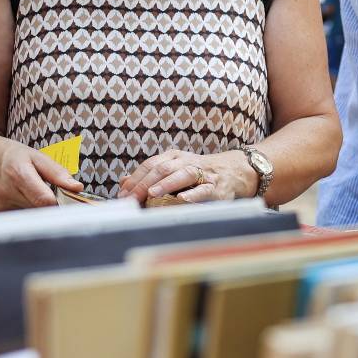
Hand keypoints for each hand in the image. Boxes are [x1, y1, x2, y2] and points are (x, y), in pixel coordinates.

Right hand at [0, 131, 82, 211]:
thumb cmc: (11, 155)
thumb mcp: (37, 156)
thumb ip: (58, 173)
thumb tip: (76, 188)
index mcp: (19, 175)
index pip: (45, 201)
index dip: (58, 204)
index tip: (65, 201)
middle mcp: (6, 192)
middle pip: (39, 211)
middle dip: (49, 207)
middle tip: (51, 197)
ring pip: (29, 217)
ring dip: (37, 210)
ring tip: (32, 196)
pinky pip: (18, 219)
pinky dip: (25, 213)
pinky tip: (22, 202)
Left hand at [116, 149, 256, 204]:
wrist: (234, 171)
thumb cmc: (199, 173)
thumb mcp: (173, 170)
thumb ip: (149, 176)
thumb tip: (123, 182)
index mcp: (174, 157)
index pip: (150, 165)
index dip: (135, 179)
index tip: (122, 194)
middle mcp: (186, 162)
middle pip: (162, 169)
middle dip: (144, 184)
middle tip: (130, 198)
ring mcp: (202, 173)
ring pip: (182, 175)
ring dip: (166, 184)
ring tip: (152, 193)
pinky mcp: (216, 186)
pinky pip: (204, 190)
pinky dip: (193, 194)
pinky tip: (183, 199)